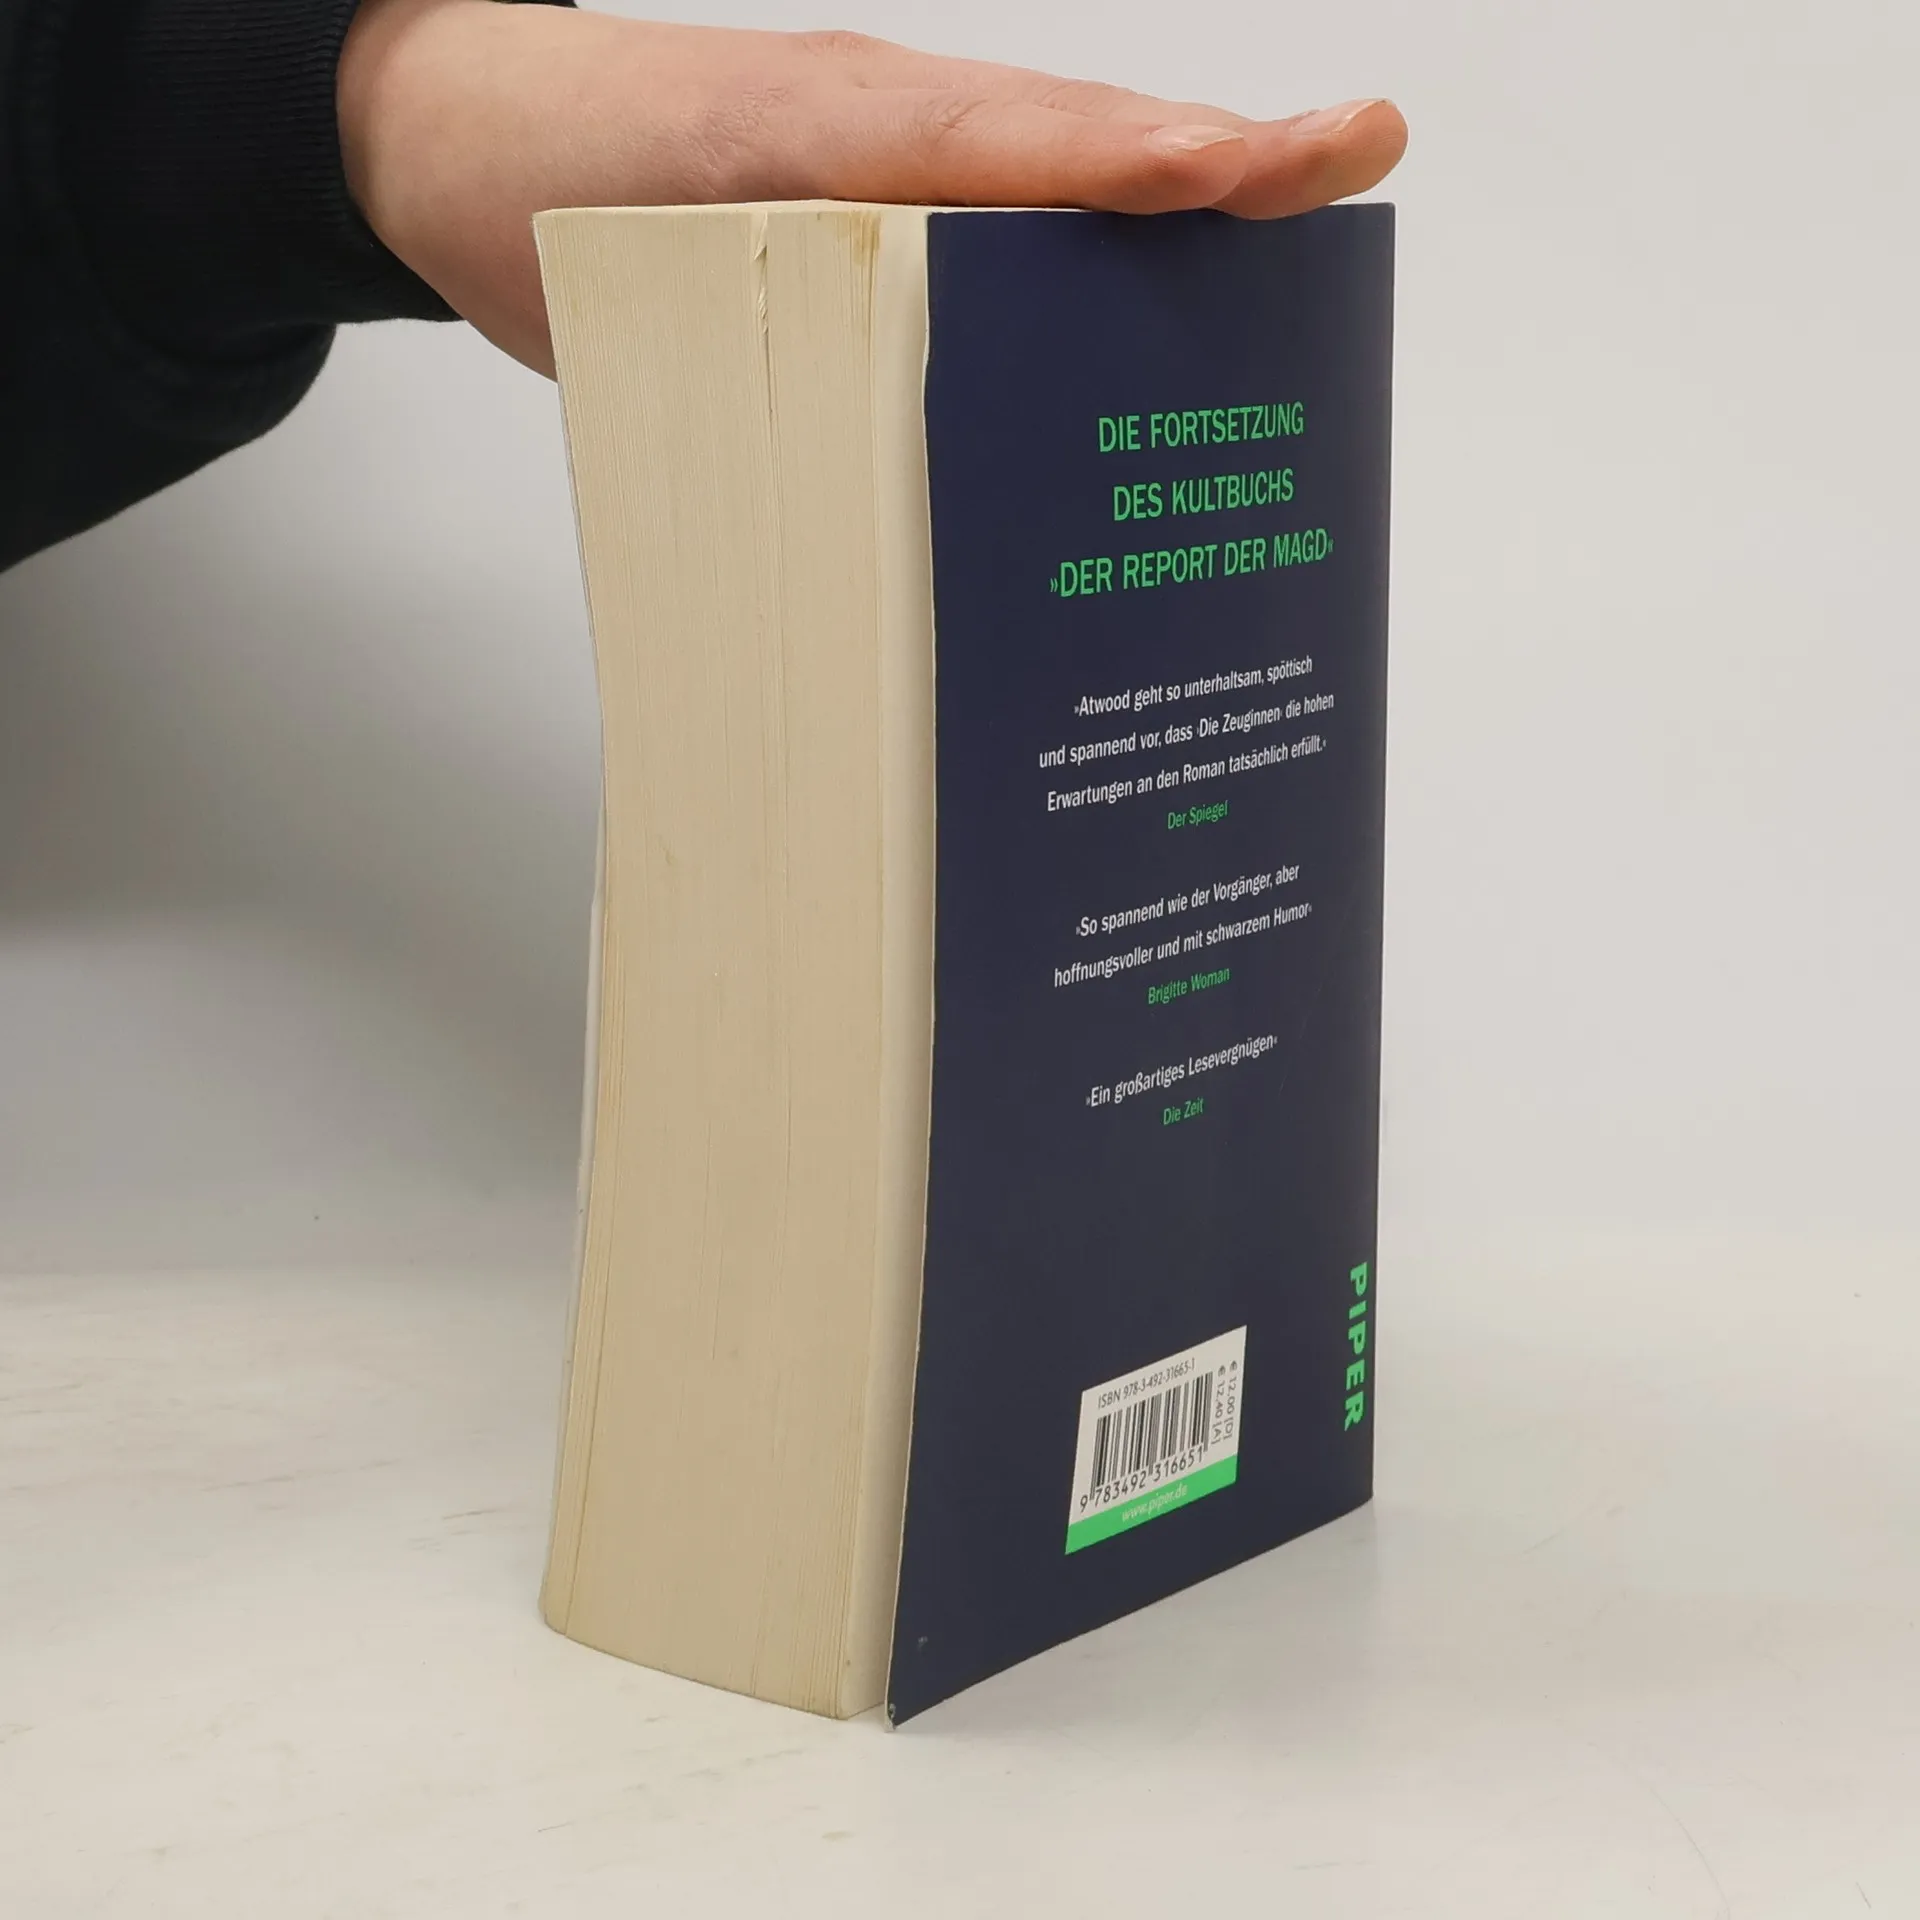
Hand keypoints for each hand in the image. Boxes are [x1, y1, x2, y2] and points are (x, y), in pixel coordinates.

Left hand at [339, 3, 1407, 374]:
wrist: (460, 164)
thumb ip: (790, 277)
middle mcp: (907, 169)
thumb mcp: (665, 222)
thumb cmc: (557, 171)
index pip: (1054, 138)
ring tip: (1251, 403)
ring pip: (1047, 265)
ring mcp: (895, 223)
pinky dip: (1043, 367)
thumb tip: (926, 403)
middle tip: (1338, 265)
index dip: (1183, 161)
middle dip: (1221, 227)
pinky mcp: (866, 285)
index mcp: (875, 125)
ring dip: (1147, 317)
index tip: (1319, 158)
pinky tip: (1075, 455)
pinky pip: (974, 320)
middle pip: (1092, 193)